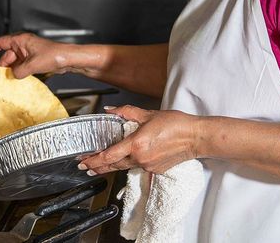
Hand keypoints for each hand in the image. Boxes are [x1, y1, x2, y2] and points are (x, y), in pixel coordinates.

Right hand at [0, 32, 71, 78]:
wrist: (68, 59)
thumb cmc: (53, 55)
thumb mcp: (32, 65)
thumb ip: (19, 71)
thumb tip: (13, 76)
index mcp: (20, 40)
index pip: (0, 43)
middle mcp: (23, 45)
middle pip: (7, 55)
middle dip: (3, 66)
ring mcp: (29, 53)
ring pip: (14, 62)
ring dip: (12, 71)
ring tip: (9, 81)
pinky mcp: (34, 60)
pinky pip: (22, 66)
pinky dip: (19, 72)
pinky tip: (19, 80)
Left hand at [78, 105, 200, 174]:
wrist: (196, 137)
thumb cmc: (176, 125)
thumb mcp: (148, 114)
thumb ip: (126, 112)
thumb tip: (111, 111)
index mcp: (136, 144)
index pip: (109, 155)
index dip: (94, 160)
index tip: (83, 161)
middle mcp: (140, 158)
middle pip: (113, 165)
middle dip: (98, 167)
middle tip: (86, 167)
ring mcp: (148, 165)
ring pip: (124, 167)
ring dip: (111, 166)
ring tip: (99, 166)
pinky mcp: (155, 169)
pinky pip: (137, 166)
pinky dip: (128, 163)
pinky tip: (125, 160)